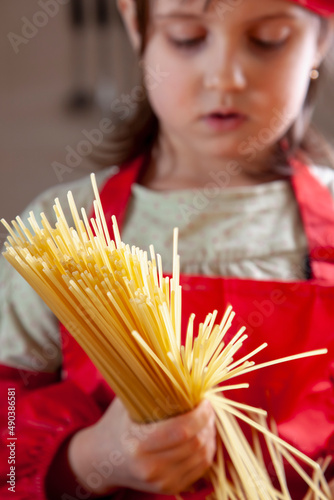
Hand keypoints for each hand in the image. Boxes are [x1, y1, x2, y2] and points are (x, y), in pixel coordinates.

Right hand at [68, 398, 215, 495]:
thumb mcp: (128, 400)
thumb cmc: (115, 423)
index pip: (182, 430)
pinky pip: (200, 469)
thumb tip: (183, 361)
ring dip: (210, 435)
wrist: (100, 460)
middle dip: (208, 422)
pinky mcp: (169, 488)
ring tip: (206, 419)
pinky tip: (203, 435)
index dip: (200, 414)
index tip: (205, 400)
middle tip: (208, 407)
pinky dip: (206, 450)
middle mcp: (150, 468)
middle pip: (195, 444)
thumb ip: (153, 384)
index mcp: (138, 444)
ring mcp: (161, 482)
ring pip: (202, 457)